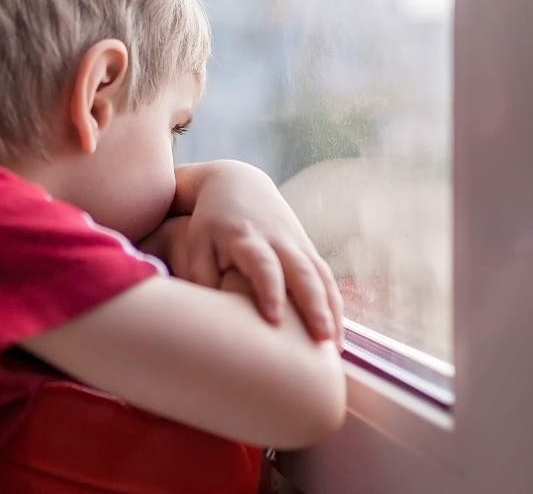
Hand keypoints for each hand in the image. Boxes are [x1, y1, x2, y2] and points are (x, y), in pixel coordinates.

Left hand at [171, 161, 343, 346]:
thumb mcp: (197, 243)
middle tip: (321, 340)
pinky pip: (326, 279)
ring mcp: (298, 244)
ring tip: (334, 349)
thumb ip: (201, 276)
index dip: (270, 290)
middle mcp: (279, 240)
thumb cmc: (211, 222)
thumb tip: (210, 315)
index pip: (263, 265)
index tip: (274, 319)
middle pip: (302, 273)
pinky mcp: (308, 249)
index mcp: (248, 238)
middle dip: (314, 306)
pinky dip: (334, 306)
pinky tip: (335, 337)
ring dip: (331, 311)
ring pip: (321, 277)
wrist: (237, 183)